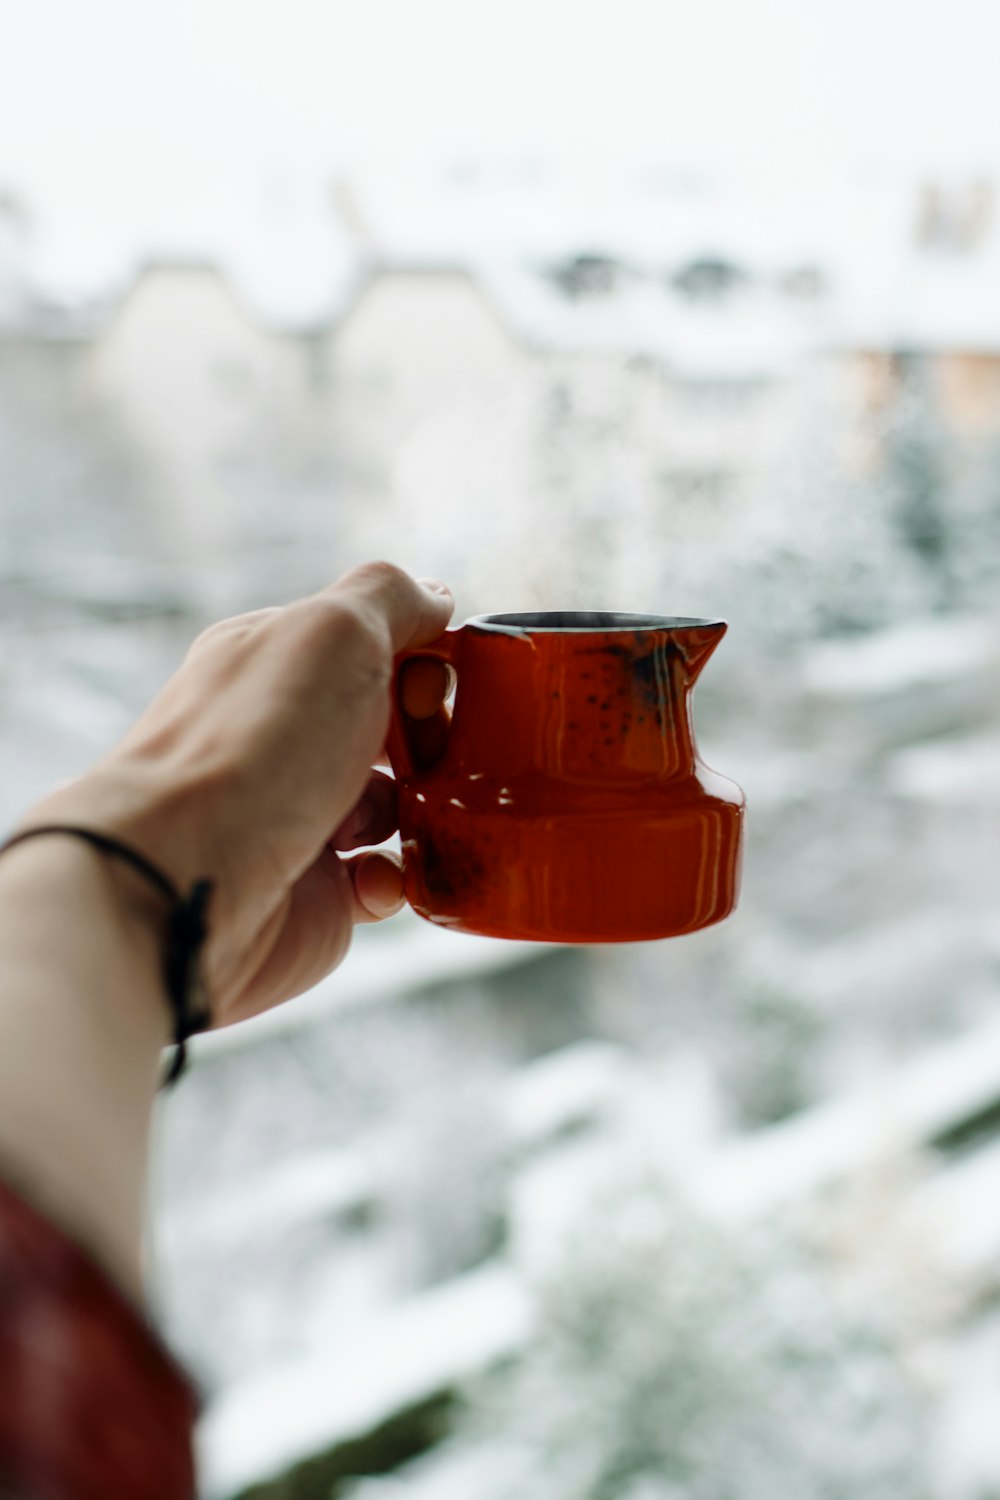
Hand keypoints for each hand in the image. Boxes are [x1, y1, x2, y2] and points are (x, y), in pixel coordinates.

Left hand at [29, 563, 453, 1028]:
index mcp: (274, 662)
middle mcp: (279, 736)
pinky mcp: (312, 891)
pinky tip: (372, 876)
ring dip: (412, 811)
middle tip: (432, 754)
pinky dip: (392, 879)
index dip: (418, 659)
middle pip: (388, 727)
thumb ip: (391, 599)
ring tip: (385, 819)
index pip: (366, 646)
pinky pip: (380, 880)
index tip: (435, 682)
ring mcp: (296, 815)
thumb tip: (434, 598)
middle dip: (427, 739)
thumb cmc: (256, 746)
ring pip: (394, 806)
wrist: (189, 876)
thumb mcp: (334, 630)